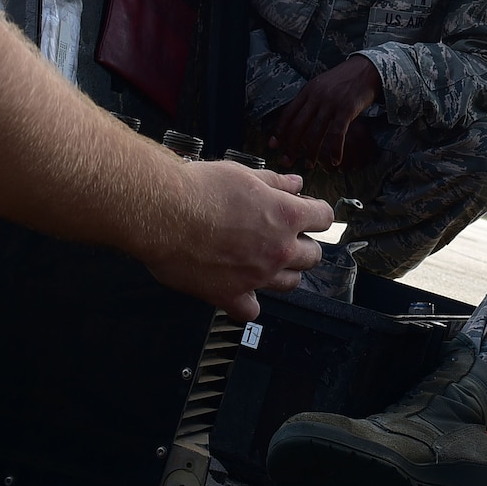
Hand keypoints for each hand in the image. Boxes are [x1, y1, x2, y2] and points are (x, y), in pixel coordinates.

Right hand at [147, 162, 331, 319]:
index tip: (309, 213)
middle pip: (313, 255)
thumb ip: (274, 182)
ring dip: (285, 272)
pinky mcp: (229, 295)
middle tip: (287, 237)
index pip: (324, 218)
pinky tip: (242, 291)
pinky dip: (249, 303)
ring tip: (268, 261)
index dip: (316, 214)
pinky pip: (250, 311)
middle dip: (304, 244)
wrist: (162, 212)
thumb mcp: (243, 174)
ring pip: (291, 283)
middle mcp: (278, 249)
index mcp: (286, 216)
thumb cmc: (198, 190)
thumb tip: (294, 184)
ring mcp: (257, 276)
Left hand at [272, 55, 380, 165]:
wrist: (366, 69)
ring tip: (310, 165)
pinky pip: (337, 134)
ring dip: (312, 153)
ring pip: (316, 133)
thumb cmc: (344, 80)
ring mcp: (331, 103)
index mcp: (308, 91)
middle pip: (298, 126)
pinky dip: (334, 150)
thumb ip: (309, 99)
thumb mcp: (321, 84)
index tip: (273, 146)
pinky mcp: (346, 109)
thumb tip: (296, 118)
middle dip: (291, 147)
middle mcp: (317, 97)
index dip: (279, 131)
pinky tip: (334, 161)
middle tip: (288, 161)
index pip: (288, 113)